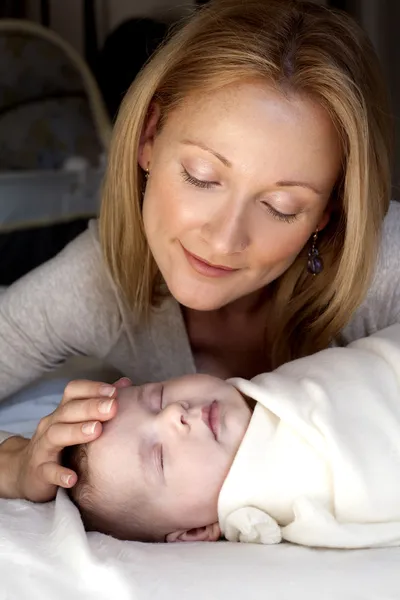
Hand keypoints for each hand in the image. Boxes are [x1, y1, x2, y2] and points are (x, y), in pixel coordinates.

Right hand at [2, 377, 130, 501]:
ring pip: (55, 435)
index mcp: (62, 411)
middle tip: (112, 407)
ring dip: (76, 432)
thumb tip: (126, 384)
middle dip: (91, 407)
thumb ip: (99, 403)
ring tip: (97, 431)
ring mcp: (42, 448)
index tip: (114, 392)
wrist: (25, 471)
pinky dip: (59, 474)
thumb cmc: (60, 444)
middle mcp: (50, 425)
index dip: (92, 389)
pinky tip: (73, 478)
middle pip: (68, 411)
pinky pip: (48, 472)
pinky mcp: (38, 472)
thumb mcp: (77, 421)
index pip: (73, 392)